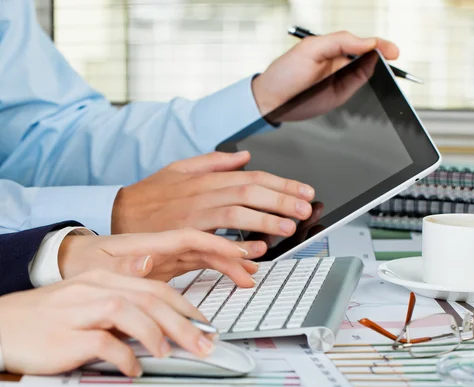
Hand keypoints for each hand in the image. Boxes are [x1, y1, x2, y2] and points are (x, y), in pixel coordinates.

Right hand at [0, 271, 213, 376]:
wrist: (2, 326)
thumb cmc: (48, 318)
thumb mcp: (90, 302)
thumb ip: (124, 306)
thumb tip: (161, 322)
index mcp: (106, 279)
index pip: (156, 288)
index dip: (186, 306)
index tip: (204, 324)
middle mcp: (96, 288)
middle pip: (152, 300)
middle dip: (185, 323)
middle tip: (206, 344)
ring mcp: (81, 309)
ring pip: (132, 313)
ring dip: (158, 335)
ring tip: (172, 354)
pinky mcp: (67, 334)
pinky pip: (105, 343)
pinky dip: (125, 357)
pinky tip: (134, 369)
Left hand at [59, 227, 261, 286]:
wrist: (77, 256)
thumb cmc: (89, 257)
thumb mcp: (100, 264)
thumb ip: (126, 264)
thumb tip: (144, 262)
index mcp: (153, 237)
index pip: (192, 237)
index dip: (219, 244)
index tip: (240, 253)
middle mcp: (168, 239)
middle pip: (211, 235)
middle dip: (239, 244)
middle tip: (262, 252)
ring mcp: (173, 248)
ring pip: (212, 248)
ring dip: (234, 255)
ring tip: (257, 263)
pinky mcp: (173, 260)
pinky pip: (204, 259)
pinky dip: (224, 264)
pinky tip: (239, 267)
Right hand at [111, 151, 314, 239]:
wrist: (117, 215)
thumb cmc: (150, 194)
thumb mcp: (180, 168)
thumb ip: (215, 162)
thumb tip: (245, 156)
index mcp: (206, 178)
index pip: (251, 177)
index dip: (281, 184)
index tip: (304, 190)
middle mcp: (202, 194)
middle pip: (248, 192)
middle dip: (281, 199)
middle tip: (305, 207)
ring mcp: (193, 215)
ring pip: (235, 213)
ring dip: (264, 221)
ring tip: (289, 227)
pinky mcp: (182, 236)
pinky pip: (213, 243)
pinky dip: (235, 249)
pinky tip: (255, 253)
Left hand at [251, 30, 398, 115]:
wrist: (271, 101)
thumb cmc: (284, 73)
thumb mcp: (310, 50)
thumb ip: (339, 42)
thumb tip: (367, 42)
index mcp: (331, 45)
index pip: (360, 41)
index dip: (377, 43)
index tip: (389, 49)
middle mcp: (338, 61)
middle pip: (368, 55)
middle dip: (381, 55)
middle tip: (391, 57)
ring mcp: (341, 78)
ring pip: (367, 70)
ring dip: (377, 68)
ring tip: (384, 66)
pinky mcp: (341, 94)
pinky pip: (360, 85)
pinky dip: (369, 82)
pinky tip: (374, 77)